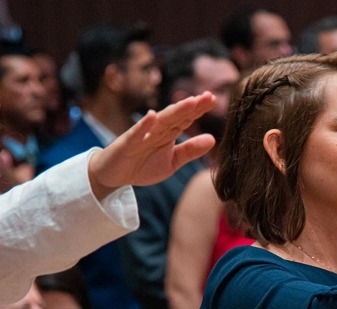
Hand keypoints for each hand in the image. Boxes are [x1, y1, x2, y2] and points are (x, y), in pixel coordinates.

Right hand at [87, 92, 216, 199]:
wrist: (114, 175)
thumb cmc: (143, 165)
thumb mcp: (172, 161)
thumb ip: (190, 151)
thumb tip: (213, 139)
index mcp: (168, 134)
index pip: (186, 120)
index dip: (199, 110)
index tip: (213, 99)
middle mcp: (157, 131)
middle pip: (177, 117)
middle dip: (192, 107)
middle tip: (208, 96)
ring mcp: (142, 135)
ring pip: (160, 122)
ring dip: (175, 112)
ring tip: (190, 102)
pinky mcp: (127, 144)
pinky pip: (136, 134)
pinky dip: (144, 125)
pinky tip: (152, 116)